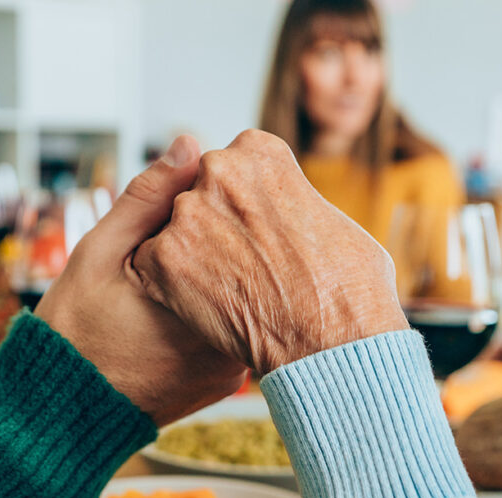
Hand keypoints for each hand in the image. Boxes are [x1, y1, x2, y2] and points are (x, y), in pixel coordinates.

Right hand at [34, 136, 247, 425]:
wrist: (64, 414)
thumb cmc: (73, 331)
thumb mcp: (98, 252)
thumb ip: (146, 199)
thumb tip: (190, 144)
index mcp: (200, 303)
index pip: (241, 232)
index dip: (226, 205)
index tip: (205, 195)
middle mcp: (228, 341)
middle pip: (252, 266)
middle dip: (232, 238)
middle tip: (194, 232)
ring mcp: (232, 367)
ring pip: (248, 298)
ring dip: (230, 272)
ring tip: (188, 265)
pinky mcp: (228, 381)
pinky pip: (239, 330)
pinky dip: (224, 307)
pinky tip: (191, 299)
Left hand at [133, 129, 408, 374]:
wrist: (333, 342)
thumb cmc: (349, 288)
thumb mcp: (333, 220)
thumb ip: (294, 201)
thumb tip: (287, 210)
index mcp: (260, 151)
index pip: (234, 167)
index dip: (245, 204)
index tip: (259, 232)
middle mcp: (219, 169)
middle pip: (200, 193)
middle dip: (214, 224)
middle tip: (241, 263)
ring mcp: (188, 212)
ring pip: (174, 229)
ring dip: (190, 255)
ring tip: (228, 290)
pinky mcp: (164, 257)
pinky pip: (152, 266)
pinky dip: (169, 288)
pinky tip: (203, 307)